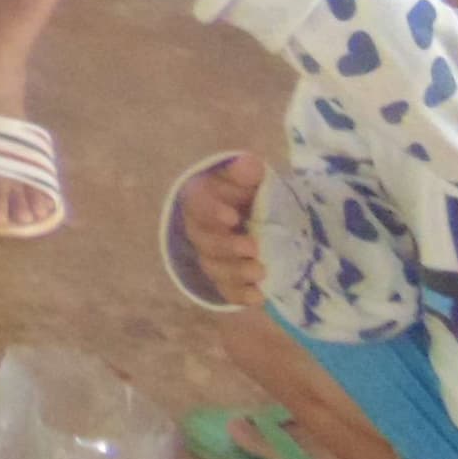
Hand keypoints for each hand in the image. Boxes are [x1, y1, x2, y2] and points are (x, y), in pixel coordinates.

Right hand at [179, 150, 265, 305]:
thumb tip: (247, 163)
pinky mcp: (223, 279)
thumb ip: (247, 172)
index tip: (233, 217)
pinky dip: (240, 295)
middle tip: (253, 248)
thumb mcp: (247, 179)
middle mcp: (199, 229)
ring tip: (261, 272)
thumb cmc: (245, 193)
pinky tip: (258, 295)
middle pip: (204, 241)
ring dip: (235, 272)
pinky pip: (225, 290)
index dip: (211, 212)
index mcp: (201, 199)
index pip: (196, 205)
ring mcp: (210, 256)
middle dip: (227, 247)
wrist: (250, 218)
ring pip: (213, 268)